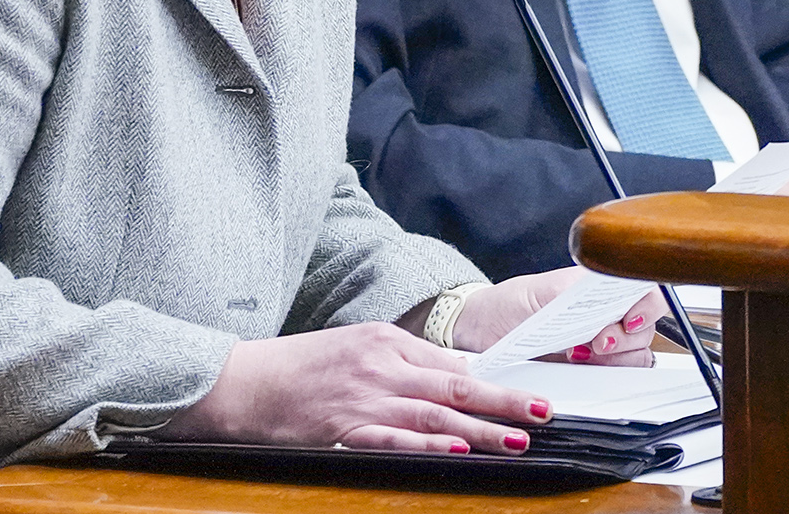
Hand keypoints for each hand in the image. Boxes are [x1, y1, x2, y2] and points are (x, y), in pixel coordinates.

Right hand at [164, 323, 551, 453]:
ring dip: (482, 427)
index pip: (453, 361)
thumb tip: (453, 378)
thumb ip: (402, 362)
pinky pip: (395, 438)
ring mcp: (364, 397)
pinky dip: (429, 443)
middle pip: (456, 383)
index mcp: (388, 340)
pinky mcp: (344, 428)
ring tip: (517, 439)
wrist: (245, 381)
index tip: (529, 390)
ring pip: (436, 412)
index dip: (495, 378)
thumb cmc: (301, 366)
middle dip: (504, 400)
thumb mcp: (357, 348)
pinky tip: (457, 448)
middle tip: (543, 411)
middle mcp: (382, 364)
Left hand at [453, 268, 661, 366]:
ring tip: (580, 353)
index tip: (628, 321)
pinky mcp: (591, 366)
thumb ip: (575, 292)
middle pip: (646, 327)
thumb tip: (600, 293)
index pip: (645, 290)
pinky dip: (606, 374)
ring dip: (615, 358)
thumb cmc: (510, 303)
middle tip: (597, 342)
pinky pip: (617, 373)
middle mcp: (607, 311)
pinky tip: (580, 364)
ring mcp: (601, 339)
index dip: (648, 307)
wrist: (483, 330)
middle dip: (626, 339)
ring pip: (636, 352)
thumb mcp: (542, 292)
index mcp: (600, 285)